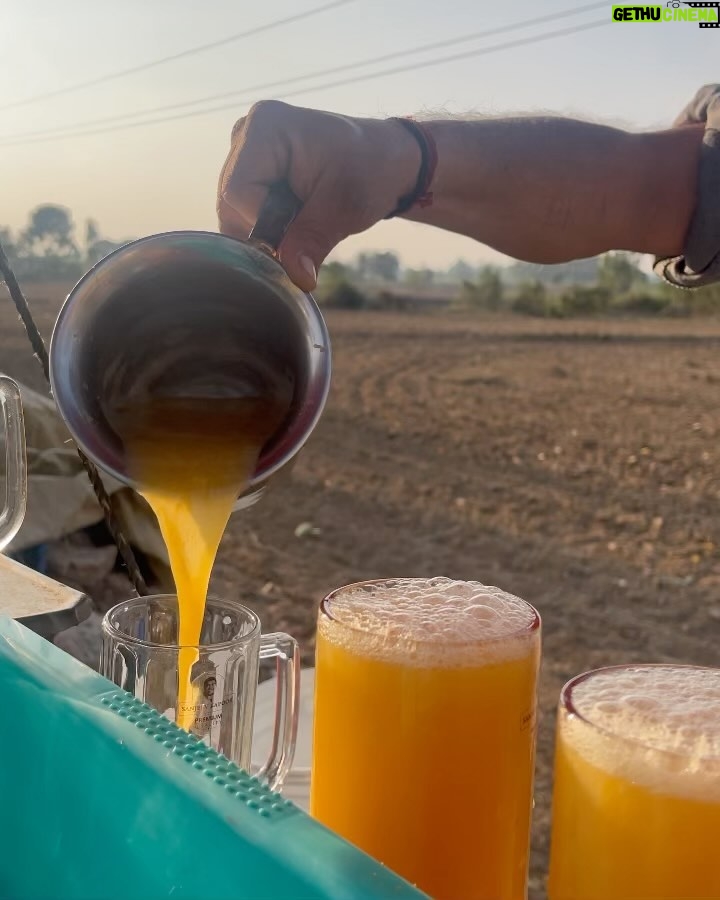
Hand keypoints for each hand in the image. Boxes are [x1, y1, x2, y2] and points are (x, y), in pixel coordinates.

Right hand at [217, 101, 419, 290]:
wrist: (385, 160)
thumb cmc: (370, 171)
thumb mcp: (345, 207)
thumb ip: (313, 241)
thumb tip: (297, 279)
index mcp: (264, 128)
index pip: (238, 193)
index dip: (263, 226)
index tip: (300, 236)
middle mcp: (244, 133)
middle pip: (230, 205)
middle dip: (264, 233)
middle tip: (305, 235)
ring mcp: (243, 151)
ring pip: (233, 214)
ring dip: (267, 233)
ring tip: (304, 223)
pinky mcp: (250, 170)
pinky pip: (242, 213)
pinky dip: (267, 229)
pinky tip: (294, 223)